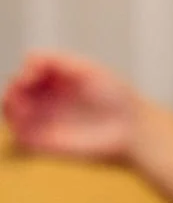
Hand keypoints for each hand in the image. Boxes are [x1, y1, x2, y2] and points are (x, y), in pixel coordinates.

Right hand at [2, 50, 142, 161]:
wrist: (132, 128)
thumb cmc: (116, 96)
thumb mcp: (88, 69)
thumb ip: (58, 60)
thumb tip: (27, 60)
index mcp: (58, 77)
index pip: (29, 68)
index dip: (28, 69)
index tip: (35, 71)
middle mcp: (48, 96)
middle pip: (15, 88)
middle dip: (13, 86)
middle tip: (22, 88)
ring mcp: (45, 119)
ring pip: (12, 111)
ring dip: (9, 105)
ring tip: (20, 105)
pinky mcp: (45, 142)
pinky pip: (20, 136)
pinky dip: (16, 128)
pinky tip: (24, 121)